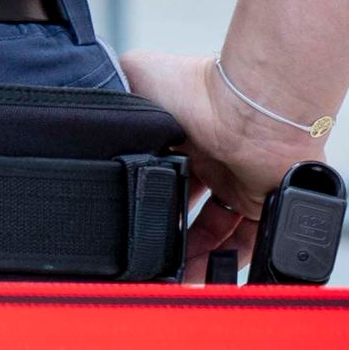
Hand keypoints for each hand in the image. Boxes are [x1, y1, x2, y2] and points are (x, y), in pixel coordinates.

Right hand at [122, 47, 329, 272]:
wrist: (248, 108)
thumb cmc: (196, 85)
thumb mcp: (136, 74)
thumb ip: (112, 87)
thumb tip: (85, 100)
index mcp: (182, 132)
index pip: (160, 171)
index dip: (145, 195)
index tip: (127, 215)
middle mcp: (212, 159)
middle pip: (186, 206)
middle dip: (169, 231)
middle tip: (151, 254)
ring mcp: (239, 182)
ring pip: (215, 230)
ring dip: (197, 254)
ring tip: (175, 275)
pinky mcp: (263, 203)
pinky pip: (248, 240)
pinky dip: (231, 259)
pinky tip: (208, 271)